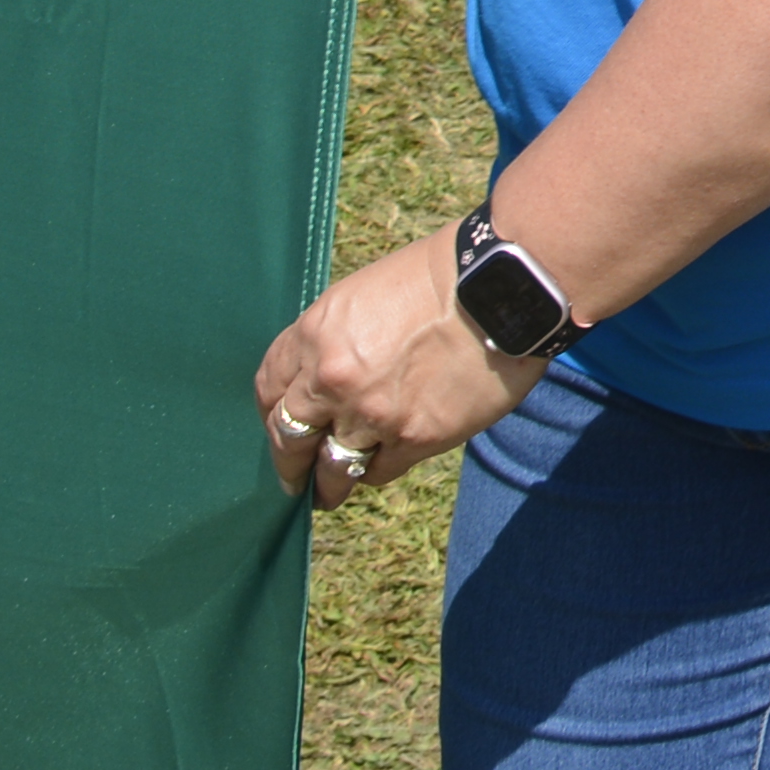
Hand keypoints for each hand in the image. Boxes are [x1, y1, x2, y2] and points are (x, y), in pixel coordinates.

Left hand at [253, 221, 545, 509]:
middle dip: (289, 464)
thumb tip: (317, 383)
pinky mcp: (413, 438)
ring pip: (331, 470)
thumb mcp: (364, 297)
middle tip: (295, 479)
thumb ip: (333, 343)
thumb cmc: (437, 279)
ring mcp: (372, 414)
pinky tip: (385, 459)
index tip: (280, 426)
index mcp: (316, 335)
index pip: (268, 390)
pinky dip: (376, 468)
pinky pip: (377, 472)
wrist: (501, 286)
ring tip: (332, 490)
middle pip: (288, 440)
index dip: (271, 414)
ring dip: (329, 483)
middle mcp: (333, 380)